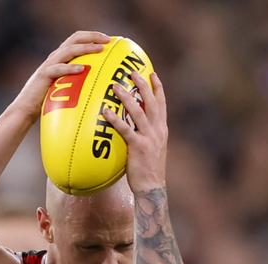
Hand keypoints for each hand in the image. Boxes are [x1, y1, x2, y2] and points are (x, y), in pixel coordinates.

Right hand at [13, 31, 109, 122]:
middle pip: (75, 38)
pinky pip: (58, 69)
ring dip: (86, 48)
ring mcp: (49, 65)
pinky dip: (70, 68)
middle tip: (107, 40)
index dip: (92, 35)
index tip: (108, 39)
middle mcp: (55, 57)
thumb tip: (95, 84)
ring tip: (99, 49)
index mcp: (60, 57)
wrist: (25, 109)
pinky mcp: (43, 76)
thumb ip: (75, 80)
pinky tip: (82, 69)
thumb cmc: (46, 101)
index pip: (77, 39)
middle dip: (92, 36)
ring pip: (69, 50)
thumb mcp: (63, 86)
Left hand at [102, 70, 166, 193]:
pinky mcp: (138, 147)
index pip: (161, 103)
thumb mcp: (152, 150)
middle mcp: (157, 130)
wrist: (152, 188)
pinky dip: (115, 119)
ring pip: (138, 111)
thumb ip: (146, 136)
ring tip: (115, 86)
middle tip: (132, 71)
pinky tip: (106, 111)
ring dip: (127, 97)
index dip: (158, 87)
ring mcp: (149, 137)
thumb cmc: (148, 172)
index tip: (152, 73)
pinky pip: (125, 129)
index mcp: (162, 129)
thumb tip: (134, 129)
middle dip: (143, 84)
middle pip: (151, 101)